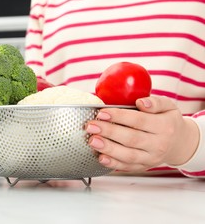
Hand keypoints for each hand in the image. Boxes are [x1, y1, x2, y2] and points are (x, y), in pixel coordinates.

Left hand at [85, 96, 199, 171]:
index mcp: (164, 126)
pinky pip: (127, 167)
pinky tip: (100, 157)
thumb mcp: (168, 106)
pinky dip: (113, 164)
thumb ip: (155, 102)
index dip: (119, 116)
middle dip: (108, 132)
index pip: (139, 120)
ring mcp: (151, 158)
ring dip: (108, 148)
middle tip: (91, 126)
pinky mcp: (143, 167)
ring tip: (92, 140)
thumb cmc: (168, 121)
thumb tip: (141, 102)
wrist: (179, 143)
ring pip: (128, 155)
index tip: (101, 113)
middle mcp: (158, 144)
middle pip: (131, 138)